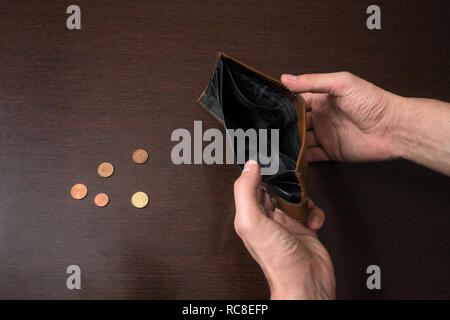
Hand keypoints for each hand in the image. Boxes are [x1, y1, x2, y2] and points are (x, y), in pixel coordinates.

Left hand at [233, 160, 335, 299]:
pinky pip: (310, 213)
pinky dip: (315, 212)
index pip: (251, 187)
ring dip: (301, 196)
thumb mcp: (252, 220)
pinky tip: (312, 218)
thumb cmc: (278, 260)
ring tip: (302, 201)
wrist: (305, 283)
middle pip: (274, 191)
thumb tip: (249, 167)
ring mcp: (287, 225)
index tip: (266, 160)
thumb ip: (246, 191)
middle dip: (283, 182)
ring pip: (293, 199)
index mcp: (251, 216)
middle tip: (290, 176)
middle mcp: (268, 220)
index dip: (257, 173)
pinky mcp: (305, 231)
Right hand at [281, 72, 401, 161]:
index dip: (284, 104)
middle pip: (297, 122)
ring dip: (291, 143)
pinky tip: (291, 158)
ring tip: (275, 145)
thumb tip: (288, 78)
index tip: (268, 109)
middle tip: (269, 130)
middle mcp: (323, 117)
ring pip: (301, 140)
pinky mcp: (332, 151)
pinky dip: (302, 158)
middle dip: (284, 126)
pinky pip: (312, 155)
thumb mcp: (342, 84)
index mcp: (324, 99)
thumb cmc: (373, 102)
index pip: (298, 101)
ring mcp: (326, 135)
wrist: (393, 128)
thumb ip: (313, 81)